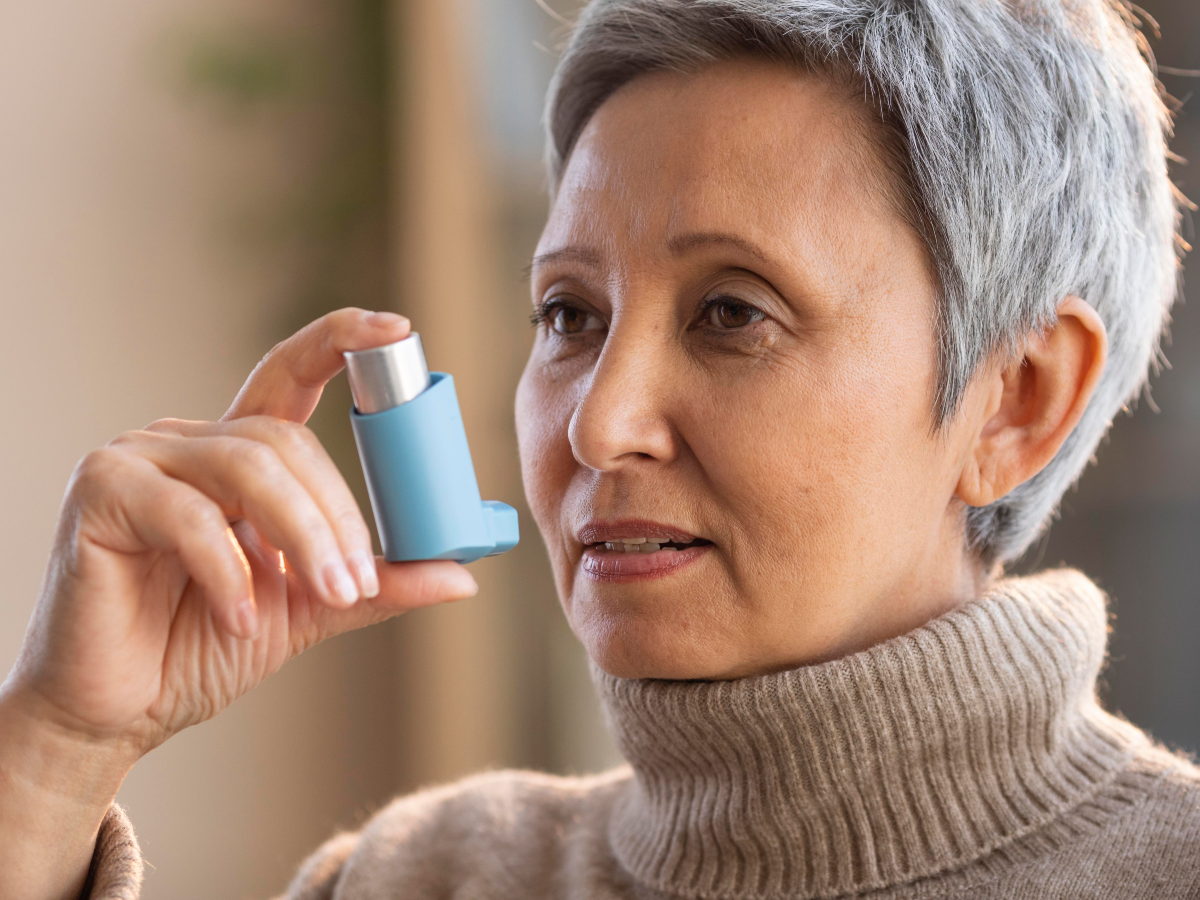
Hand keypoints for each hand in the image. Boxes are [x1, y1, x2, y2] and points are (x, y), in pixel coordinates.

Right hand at [0, 308, 477, 899]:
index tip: (399, 331)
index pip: (292, 374)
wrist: (118, 711)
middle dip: (338, 515)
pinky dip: (229, 571)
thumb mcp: (310, 609)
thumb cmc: (202, 647)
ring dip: (304, 536)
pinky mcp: (101, 492)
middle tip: (358, 583)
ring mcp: (138, 459)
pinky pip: (187, 516)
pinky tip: (242, 618)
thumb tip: (463, 576)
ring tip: (327, 596)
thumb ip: (376, 584)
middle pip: (287, 441)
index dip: (342, 340)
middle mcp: (188, 441)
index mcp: (238, 455)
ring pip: (248, 467)